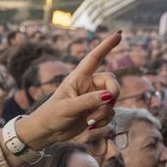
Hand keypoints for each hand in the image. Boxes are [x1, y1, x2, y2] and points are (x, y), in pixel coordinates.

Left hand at [17, 31, 122, 151]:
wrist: (47, 133)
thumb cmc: (51, 116)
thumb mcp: (68, 108)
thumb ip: (88, 101)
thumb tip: (109, 96)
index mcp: (78, 78)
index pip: (94, 58)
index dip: (106, 46)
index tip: (119, 34)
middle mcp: (88, 85)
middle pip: (112, 82)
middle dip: (114, 93)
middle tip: (107, 104)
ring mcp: (93, 98)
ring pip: (112, 100)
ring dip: (105, 112)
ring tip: (89, 121)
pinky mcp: (96, 111)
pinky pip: (110, 112)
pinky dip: (104, 120)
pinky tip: (91, 126)